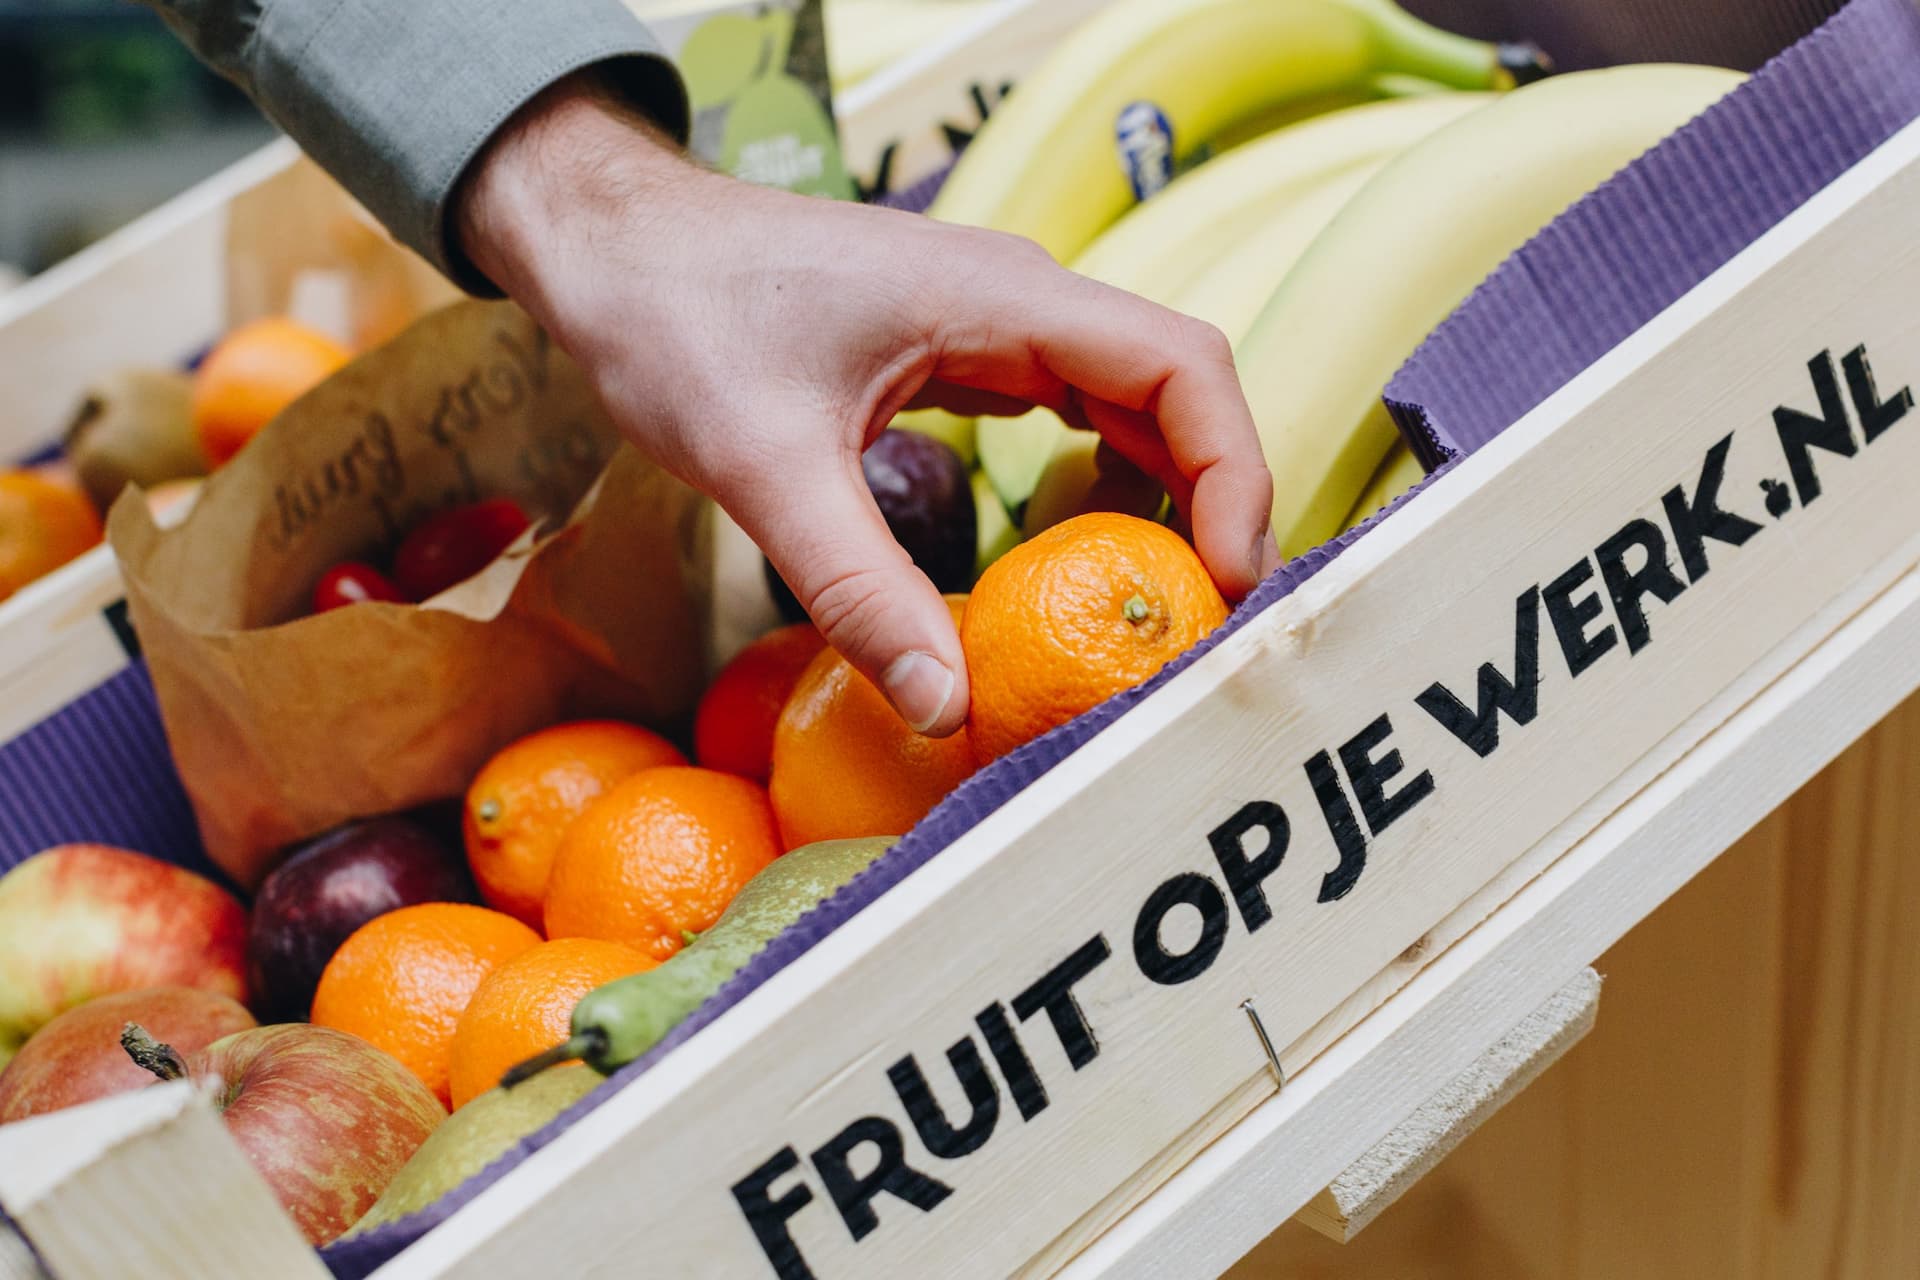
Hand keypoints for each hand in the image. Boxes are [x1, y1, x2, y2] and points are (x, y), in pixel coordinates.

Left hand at [456, 70, 1278, 737]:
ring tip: (1168, 603)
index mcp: (1001, 298)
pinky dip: (1105, 478)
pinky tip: (1090, 550)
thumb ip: (858, 591)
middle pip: (1178, 386)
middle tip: (1208, 624)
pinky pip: (1073, 408)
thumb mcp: (764, 467)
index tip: (1227, 581)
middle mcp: (1018, 299)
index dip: (1233, 473)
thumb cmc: (674, 318)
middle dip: (1216, 500)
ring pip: (1131, 398)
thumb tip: (946, 709)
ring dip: (1168, 492)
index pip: (1182, 366)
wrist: (610, 248)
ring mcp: (993, 321)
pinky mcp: (961, 349)